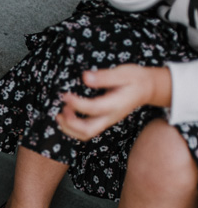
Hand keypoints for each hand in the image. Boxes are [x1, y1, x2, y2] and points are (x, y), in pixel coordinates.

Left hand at [57, 64, 171, 140]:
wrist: (147, 89)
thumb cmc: (134, 78)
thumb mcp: (122, 73)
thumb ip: (104, 76)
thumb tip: (85, 77)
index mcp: (115, 104)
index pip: (93, 109)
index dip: (77, 104)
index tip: (65, 95)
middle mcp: (111, 116)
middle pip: (88, 131)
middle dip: (70, 124)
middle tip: (61, 110)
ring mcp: (107, 121)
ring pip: (86, 134)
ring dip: (69, 128)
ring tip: (60, 114)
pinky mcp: (103, 121)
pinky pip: (87, 131)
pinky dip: (73, 128)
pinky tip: (66, 116)